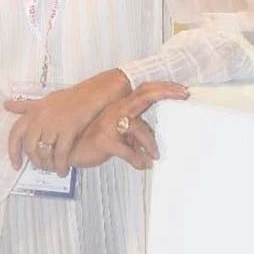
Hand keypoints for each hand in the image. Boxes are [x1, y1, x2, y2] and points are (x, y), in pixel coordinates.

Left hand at [5, 70, 130, 174]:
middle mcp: (39, 117)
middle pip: (30, 146)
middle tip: (41, 168)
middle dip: (35, 160)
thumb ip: (25, 106)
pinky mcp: (68, 129)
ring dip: (48, 164)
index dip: (13, 151)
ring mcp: (53, 123)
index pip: (15, 133)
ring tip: (53, 169)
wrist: (93, 94)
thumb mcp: (44, 100)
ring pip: (44, 152)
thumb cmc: (69, 97)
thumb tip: (6, 105)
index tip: (16, 165)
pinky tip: (63, 170)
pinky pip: (60, 153)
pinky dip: (60, 165)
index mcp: (33, 111)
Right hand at [70, 82, 189, 170]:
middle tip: (183, 94)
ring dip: (150, 144)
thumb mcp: (116, 135)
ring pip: (138, 127)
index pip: (143, 91)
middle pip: (143, 96)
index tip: (182, 89)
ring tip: (154, 156)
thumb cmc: (92, 141)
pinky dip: (138, 159)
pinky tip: (142, 165)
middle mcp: (114, 110)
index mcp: (119, 107)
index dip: (163, 88)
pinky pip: (129, 150)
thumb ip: (132, 134)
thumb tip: (149, 144)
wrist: (69, 150)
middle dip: (165, 92)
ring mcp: (108, 124)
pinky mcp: (105, 140)